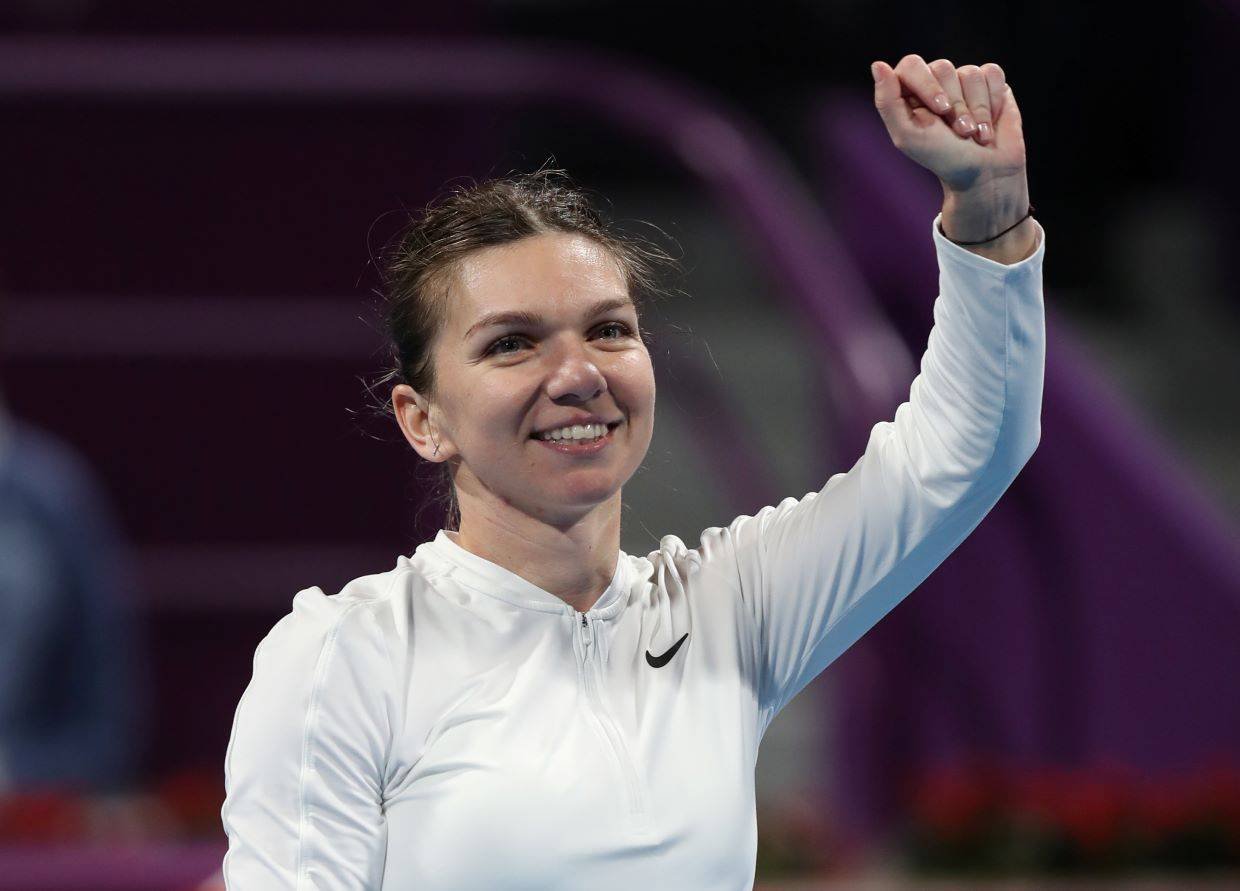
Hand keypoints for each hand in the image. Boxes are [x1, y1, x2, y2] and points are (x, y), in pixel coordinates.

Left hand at [871, 55, 1025, 195]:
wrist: (986, 173)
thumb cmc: (943, 158)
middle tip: (961, 132)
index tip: (941, 111)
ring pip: (971, 73)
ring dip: (977, 109)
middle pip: (943, 67)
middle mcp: (935, 82)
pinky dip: (993, 101)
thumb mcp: (908, 136)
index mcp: (909, 93)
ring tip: (975, 134)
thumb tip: (878, 65)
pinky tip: (990, 122)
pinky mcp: (990, 83)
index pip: (911, 65)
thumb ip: (887, 102)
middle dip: (955, 105)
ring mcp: (962, 81)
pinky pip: (992, 74)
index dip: (928, 85)